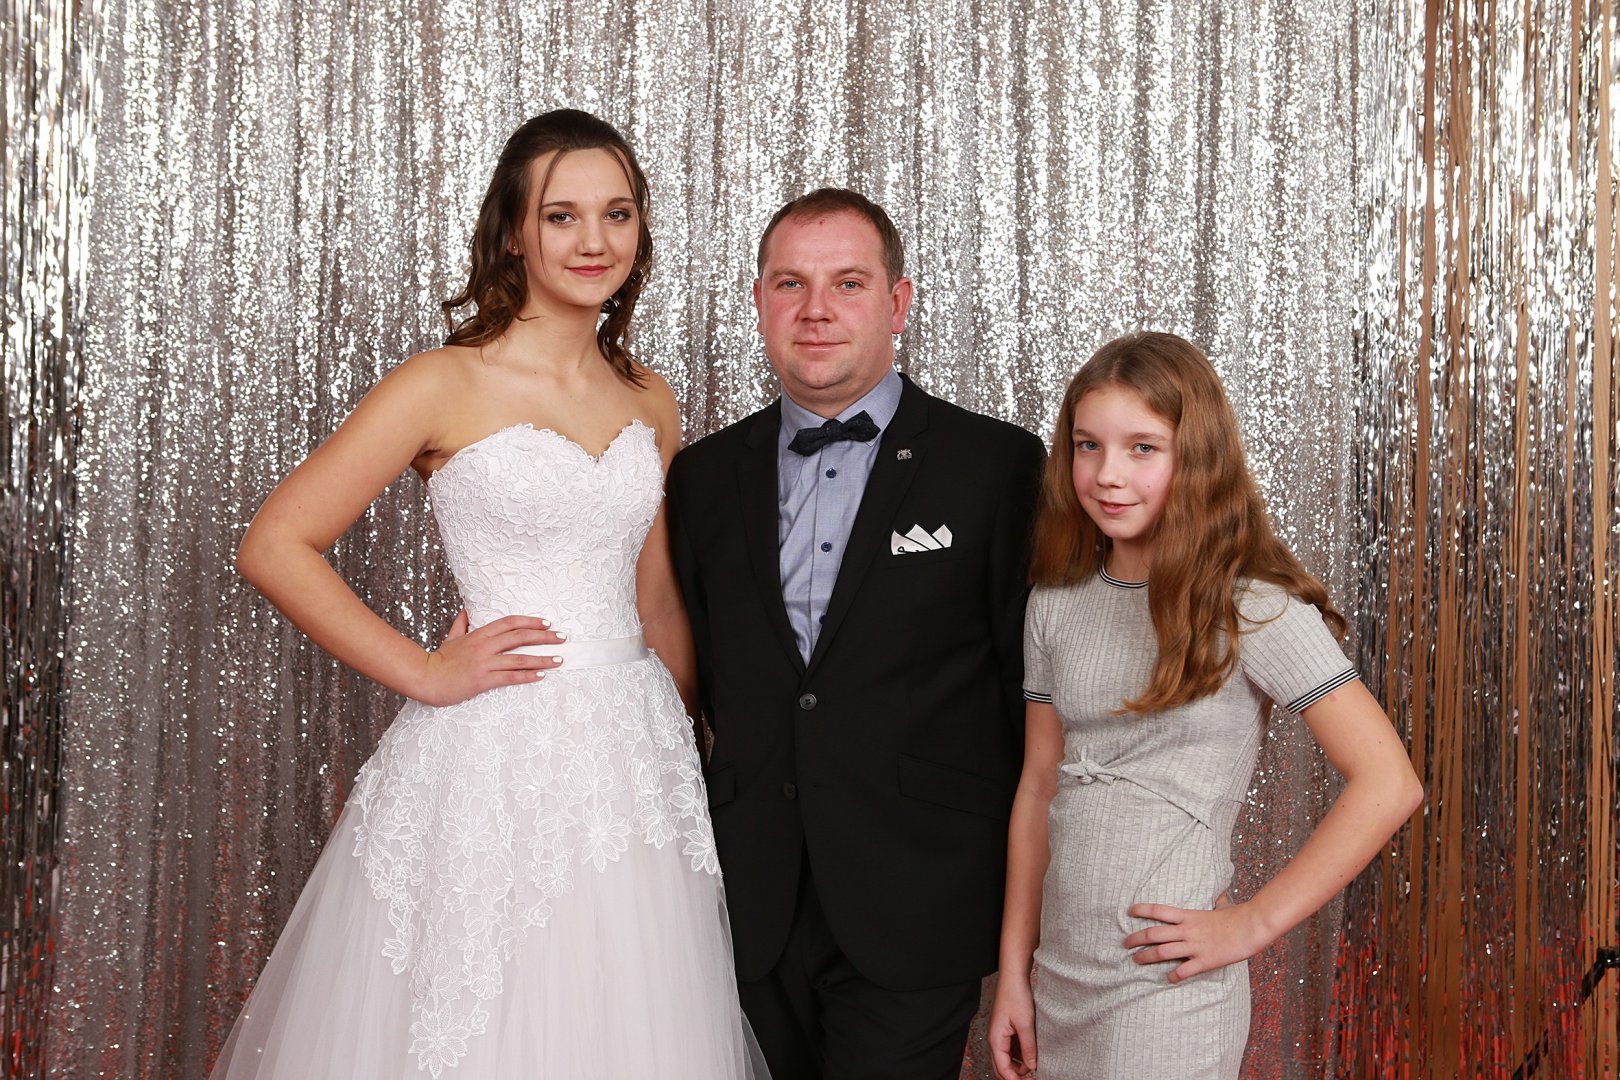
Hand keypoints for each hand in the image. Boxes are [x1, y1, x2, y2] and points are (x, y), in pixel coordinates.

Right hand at [413, 612, 565, 705]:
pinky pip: (510, 677)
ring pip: (519, 658)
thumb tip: (466, 610)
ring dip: (542, 659)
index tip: (546, 623)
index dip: (530, 622)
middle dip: (544, 637)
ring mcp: (484, 663)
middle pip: (519, 637)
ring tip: (558, 660)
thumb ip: (461, 624)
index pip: (509, 622)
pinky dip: (527, 675)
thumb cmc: (439, 660)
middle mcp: (484, 646)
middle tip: (562, 638)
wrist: (425, 678)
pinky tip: (540, 675)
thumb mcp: (451, 638)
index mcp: (479, 634)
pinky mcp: (483, 680)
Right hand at [988, 977, 1038, 1078]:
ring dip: (1019, 1065)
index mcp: (996, 1039)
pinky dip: (1021, 1055)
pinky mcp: (1007, 1030)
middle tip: (1033, 1078)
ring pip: (1007, 1059)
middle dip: (1015, 1076)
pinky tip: (1032, 1054)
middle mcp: (995, 1039)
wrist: (1014, 978)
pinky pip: (1012, 1049)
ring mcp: (1000, 1035)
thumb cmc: (1016, 996)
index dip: (1015, 1079)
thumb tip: (1032, 1066)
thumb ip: (1028, 1047)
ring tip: (1036, 1065)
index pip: (1002, 1069)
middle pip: (1002, 1067)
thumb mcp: (1026, 1024)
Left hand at [1123, 894, 1273, 983]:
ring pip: (1162, 952)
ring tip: (1135, 961)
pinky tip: (1168, 979)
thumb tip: (1221, 896)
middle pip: (1153, 934)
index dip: (1142, 910)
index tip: (1129, 912)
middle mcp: (1187, 930)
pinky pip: (1184, 970)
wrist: (1252, 926)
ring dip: (1146, 957)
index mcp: (1189, 916)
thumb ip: (1218, 903)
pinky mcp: (1205, 961)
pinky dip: (1174, 976)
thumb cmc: (1239, 915)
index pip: (1159, 910)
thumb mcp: (1224, 905)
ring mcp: (1194, 946)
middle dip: (1136, 939)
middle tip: (1124, 944)